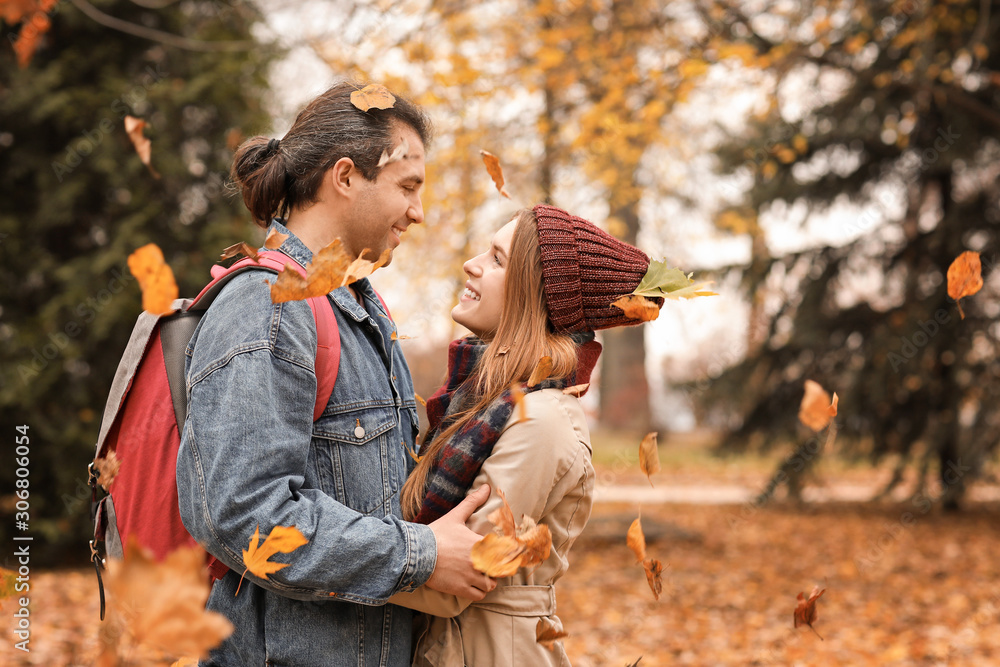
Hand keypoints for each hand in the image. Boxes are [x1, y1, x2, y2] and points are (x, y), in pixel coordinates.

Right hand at [425, 484, 496, 599]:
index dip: (507, 553)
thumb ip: (472, 502)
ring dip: (487, 581)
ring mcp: (471, 576)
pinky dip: (478, 592)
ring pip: (491, 585)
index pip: (506, 551)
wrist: (417, 553)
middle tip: (489, 565)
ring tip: (480, 576)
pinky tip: (472, 585)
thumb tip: (486, 486)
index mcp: (480, 543)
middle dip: (496, 568)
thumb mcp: (455, 515)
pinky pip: (479, 595)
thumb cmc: (436, 534)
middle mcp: (479, 561)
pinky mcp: (461, 589)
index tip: (504, 554)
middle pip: (500, 570)